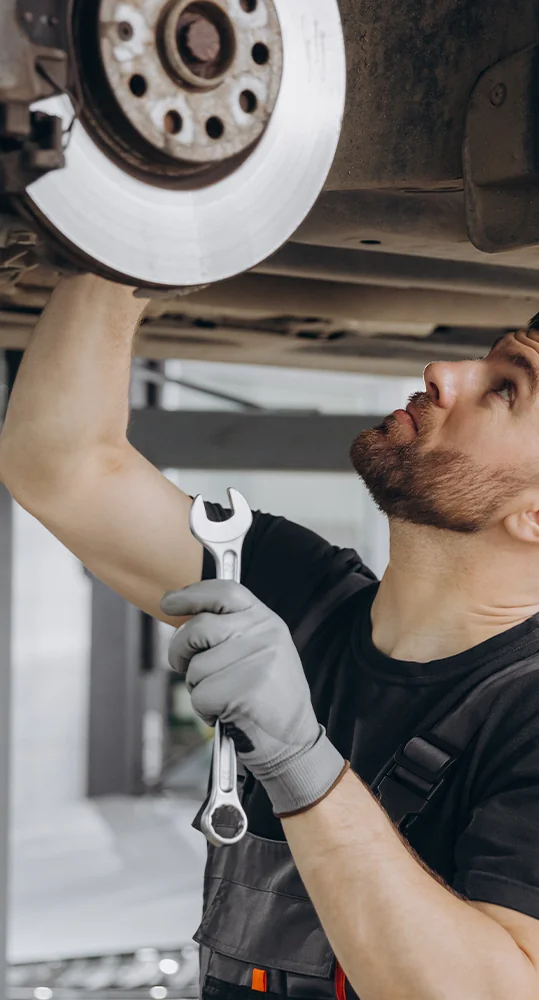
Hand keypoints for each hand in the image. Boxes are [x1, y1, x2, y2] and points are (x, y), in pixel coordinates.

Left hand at [161, 580, 346, 816]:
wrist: (294, 742)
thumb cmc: (268, 698)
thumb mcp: (263, 651)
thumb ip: (231, 629)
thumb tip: (183, 616)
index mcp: (268, 621)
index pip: (224, 592)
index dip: (191, 594)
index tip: (169, 602)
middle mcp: (264, 636)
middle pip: (197, 628)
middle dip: (178, 649)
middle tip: (181, 664)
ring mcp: (256, 662)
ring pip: (195, 667)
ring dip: (197, 687)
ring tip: (223, 697)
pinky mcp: (244, 691)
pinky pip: (199, 695)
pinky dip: (204, 710)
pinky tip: (226, 713)